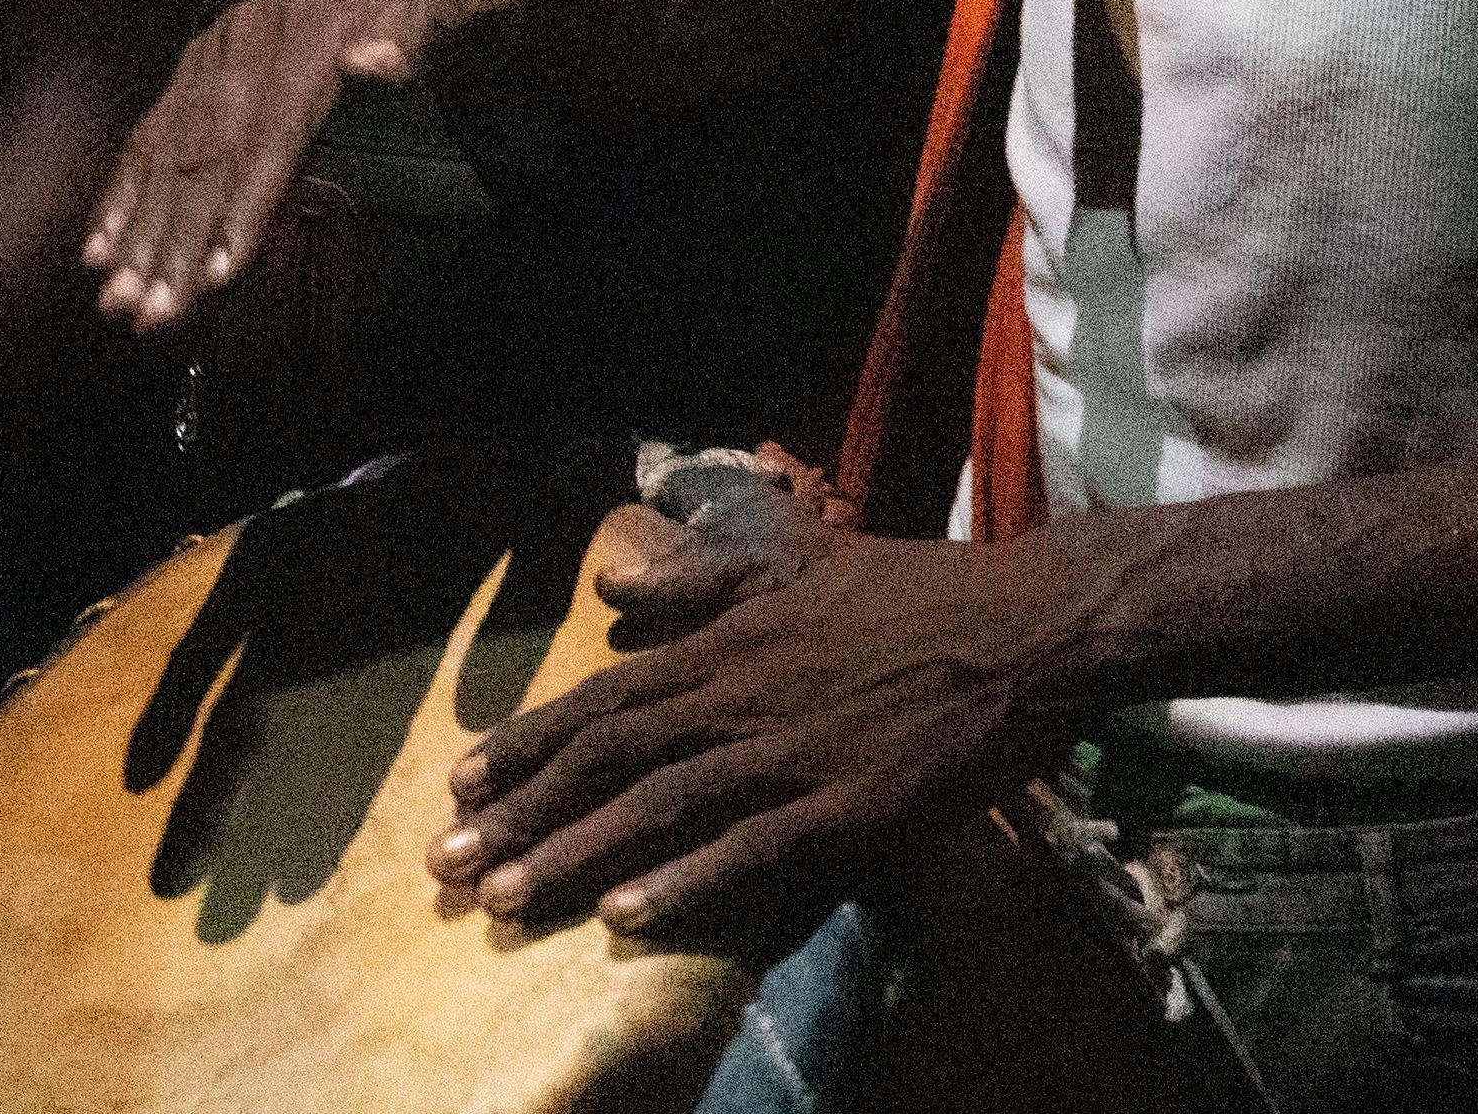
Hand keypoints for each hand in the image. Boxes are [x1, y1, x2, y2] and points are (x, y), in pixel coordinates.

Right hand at [83, 0, 521, 329]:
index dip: (245, 201)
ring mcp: (216, 54)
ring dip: (139, 232)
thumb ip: (413, 34)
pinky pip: (152, 135)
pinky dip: (124, 194)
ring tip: (117, 300)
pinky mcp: (199, 67)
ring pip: (170, 151)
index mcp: (308, 28)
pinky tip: (100, 247)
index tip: (219, 272)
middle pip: (208, 151)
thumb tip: (377, 62)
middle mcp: (247, 41)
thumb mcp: (447, 3)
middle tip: (151, 313)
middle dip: (175, 239)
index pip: (273, 130)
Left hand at [429, 529, 1066, 937]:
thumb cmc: (918, 592)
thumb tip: (610, 589)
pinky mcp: (849, 803)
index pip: (607, 698)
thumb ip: (703, 578)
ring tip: (507, 899)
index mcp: (732, 641)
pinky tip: (630, 914)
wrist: (1030, 623)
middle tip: (448, 862)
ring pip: (664, 806)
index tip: (461, 782)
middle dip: (524, 811)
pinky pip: (753, 848)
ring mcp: (796, 752)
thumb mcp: (801, 562)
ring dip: (578, 853)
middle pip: (613, 757)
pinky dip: (687, 881)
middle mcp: (746, 695)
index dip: (529, 743)